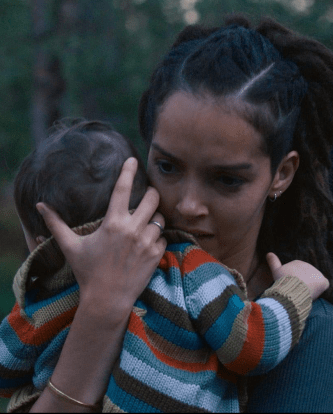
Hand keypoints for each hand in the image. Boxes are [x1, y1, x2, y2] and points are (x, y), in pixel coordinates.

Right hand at [36, 157, 166, 314]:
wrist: (108, 300)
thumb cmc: (88, 272)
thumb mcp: (71, 246)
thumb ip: (56, 224)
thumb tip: (40, 205)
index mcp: (113, 223)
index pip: (122, 188)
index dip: (128, 170)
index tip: (133, 160)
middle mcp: (133, 229)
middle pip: (152, 197)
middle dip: (151, 194)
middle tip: (145, 198)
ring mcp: (147, 242)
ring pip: (160, 218)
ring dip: (154, 219)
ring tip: (144, 226)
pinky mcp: (157, 254)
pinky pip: (164, 237)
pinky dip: (158, 238)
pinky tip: (146, 245)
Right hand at [266, 252, 328, 299]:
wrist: (291, 290)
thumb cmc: (282, 281)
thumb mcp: (276, 271)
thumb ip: (273, 262)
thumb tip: (268, 253)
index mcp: (297, 262)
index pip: (297, 273)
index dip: (294, 281)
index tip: (290, 286)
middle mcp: (308, 265)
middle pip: (306, 277)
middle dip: (302, 284)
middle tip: (296, 291)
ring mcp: (316, 272)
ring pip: (314, 282)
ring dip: (310, 287)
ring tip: (303, 293)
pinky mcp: (322, 280)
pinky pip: (324, 284)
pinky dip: (320, 289)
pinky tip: (314, 293)